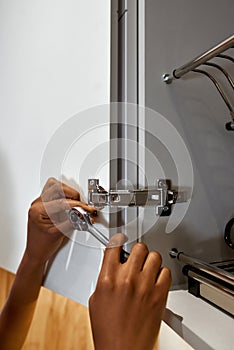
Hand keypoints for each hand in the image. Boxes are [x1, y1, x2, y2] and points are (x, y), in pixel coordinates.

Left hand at [26, 177, 95, 264]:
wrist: (36, 252)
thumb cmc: (42, 245)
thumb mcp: (59, 233)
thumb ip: (72, 221)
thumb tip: (82, 213)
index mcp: (38, 210)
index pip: (61, 202)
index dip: (76, 205)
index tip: (85, 209)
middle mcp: (37, 204)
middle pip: (56, 186)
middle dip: (72, 194)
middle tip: (80, 204)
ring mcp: (40, 202)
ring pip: (54, 186)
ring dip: (67, 192)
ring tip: (75, 202)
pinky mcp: (44, 204)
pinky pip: (54, 192)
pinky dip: (64, 195)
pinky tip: (69, 204)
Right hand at [89, 234, 170, 349]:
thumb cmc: (108, 330)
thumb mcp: (96, 299)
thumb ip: (104, 277)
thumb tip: (111, 264)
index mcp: (108, 278)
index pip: (114, 246)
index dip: (118, 240)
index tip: (120, 240)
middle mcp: (127, 279)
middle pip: (139, 247)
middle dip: (137, 251)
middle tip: (136, 258)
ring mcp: (145, 286)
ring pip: (154, 256)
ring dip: (150, 261)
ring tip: (147, 269)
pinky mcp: (160, 295)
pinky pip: (166, 272)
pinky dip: (162, 274)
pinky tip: (155, 280)